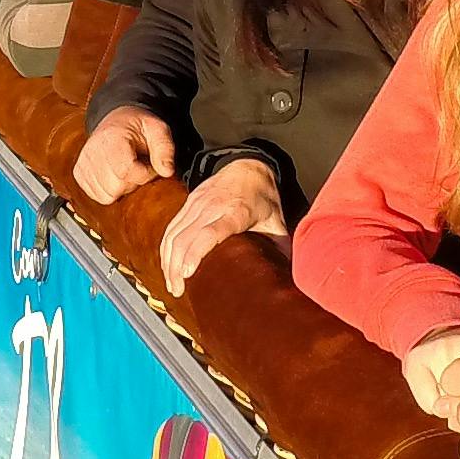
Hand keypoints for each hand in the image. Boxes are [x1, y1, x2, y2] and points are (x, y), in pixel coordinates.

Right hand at [73, 108, 177, 204]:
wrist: (117, 120)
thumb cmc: (138, 126)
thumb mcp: (158, 130)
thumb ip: (165, 149)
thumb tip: (167, 171)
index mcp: (111, 139)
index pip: (126, 172)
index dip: (144, 173)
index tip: (149, 163)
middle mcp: (92, 151)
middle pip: (115, 187)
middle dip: (132, 182)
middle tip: (138, 166)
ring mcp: (83, 163)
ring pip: (106, 196)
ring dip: (121, 188)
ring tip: (126, 170)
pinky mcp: (79, 173)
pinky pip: (97, 196)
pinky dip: (109, 191)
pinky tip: (115, 175)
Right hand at [154, 159, 283, 292]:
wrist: (248, 167)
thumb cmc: (263, 199)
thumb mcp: (276, 221)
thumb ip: (280, 248)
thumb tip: (293, 277)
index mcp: (236, 212)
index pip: (210, 232)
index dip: (195, 252)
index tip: (186, 273)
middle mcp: (212, 206)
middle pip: (185, 237)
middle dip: (176, 266)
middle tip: (177, 291)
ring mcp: (197, 203)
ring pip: (174, 233)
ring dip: (168, 261)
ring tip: (172, 285)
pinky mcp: (188, 203)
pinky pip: (171, 228)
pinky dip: (166, 249)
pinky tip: (168, 266)